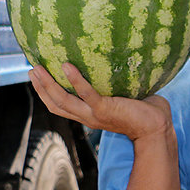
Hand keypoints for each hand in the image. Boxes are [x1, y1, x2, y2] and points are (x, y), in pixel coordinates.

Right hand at [29, 63, 170, 141]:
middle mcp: (88, 117)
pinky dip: (75, 80)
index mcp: (90, 115)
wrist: (158, 128)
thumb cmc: (145, 112)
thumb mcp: (124, 98)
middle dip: (41, 87)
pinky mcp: (105, 109)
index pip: (60, 106)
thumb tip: (119, 62)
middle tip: (32, 68)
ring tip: (39, 67)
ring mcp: (95, 114)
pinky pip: (86, 93)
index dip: (46, 93)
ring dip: (49, 84)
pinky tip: (67, 66)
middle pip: (55, 104)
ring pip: (63, 100)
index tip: (37, 77)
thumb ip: (116, 85)